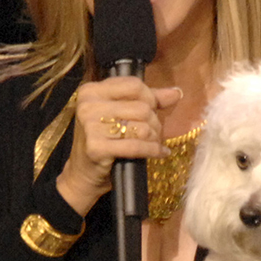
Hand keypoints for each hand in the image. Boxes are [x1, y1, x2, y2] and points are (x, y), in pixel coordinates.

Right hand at [56, 76, 182, 216]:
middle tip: (152, 133)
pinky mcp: (96, 148)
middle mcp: (88, 105)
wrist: (83, 174)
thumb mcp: (121, 114)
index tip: (153, 110)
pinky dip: (153, 150)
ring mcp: (90, 126)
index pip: (134, 85)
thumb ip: (148, 100)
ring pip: (142, 127)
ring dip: (154, 138)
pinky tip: (160, 153)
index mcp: (91, 91)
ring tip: (152, 143)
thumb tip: (177, 92)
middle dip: (154, 122)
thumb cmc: (104, 141)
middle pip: (142, 107)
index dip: (150, 98)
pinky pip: (137, 146)